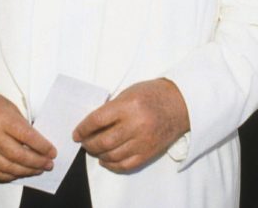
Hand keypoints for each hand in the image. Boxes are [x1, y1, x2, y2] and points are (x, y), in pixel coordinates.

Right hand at [0, 84, 55, 181]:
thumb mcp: (7, 105)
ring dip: (25, 171)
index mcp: (0, 117)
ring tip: (36, 170)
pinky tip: (17, 173)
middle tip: (48, 164)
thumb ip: (20, 124)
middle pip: (18, 155)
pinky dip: (7, 176)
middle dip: (37, 162)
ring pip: (7, 167)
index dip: (42, 147)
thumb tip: (37, 144)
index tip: (52, 152)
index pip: (27, 136)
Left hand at [73, 79, 188, 172]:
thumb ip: (112, 108)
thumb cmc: (152, 94)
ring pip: (112, 155)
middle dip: (88, 144)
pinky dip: (112, 165)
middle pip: (103, 141)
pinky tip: (106, 160)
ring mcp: (143, 141)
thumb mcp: (129, 93)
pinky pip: (126, 164)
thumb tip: (92, 125)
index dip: (83, 129)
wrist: (181, 104)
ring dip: (98, 155)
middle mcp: (136, 124)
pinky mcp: (149, 152)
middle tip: (84, 142)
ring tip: (94, 150)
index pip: (97, 120)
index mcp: (128, 106)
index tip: (76, 133)